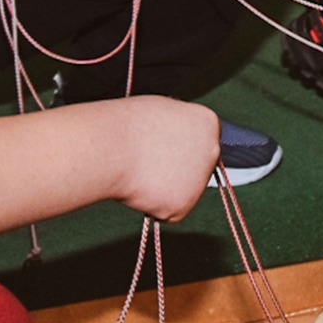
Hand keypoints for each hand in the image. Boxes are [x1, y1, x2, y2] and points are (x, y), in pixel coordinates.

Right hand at [105, 96, 220, 220]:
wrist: (111, 149)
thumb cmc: (127, 125)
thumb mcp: (161, 111)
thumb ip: (178, 126)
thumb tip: (176, 137)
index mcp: (208, 123)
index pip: (201, 140)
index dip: (179, 145)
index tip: (162, 144)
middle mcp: (211, 151)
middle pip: (197, 167)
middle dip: (176, 168)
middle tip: (150, 161)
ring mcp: (200, 181)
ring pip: (182, 191)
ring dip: (163, 187)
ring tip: (141, 171)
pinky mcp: (184, 207)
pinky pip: (169, 211)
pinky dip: (153, 205)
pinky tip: (141, 188)